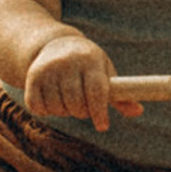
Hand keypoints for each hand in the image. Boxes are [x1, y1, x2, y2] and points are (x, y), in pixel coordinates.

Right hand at [23, 29, 142, 131]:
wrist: (54, 45)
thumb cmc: (88, 65)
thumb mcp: (104, 72)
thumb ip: (120, 94)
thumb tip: (138, 111)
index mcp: (90, 60)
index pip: (96, 91)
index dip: (100, 112)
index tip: (103, 126)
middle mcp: (68, 62)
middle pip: (75, 103)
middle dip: (81, 112)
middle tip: (83, 108)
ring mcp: (48, 68)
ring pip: (56, 107)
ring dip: (63, 112)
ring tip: (67, 100)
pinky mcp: (32, 77)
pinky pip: (37, 107)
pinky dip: (45, 110)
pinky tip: (52, 100)